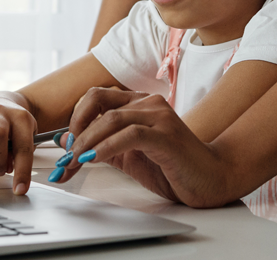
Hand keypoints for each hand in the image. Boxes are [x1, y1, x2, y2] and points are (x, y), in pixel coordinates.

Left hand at [53, 88, 232, 207]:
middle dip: (76, 129)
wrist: (210, 180)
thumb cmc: (172, 167)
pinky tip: (94, 160)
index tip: (67, 146)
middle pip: (97, 101)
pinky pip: (130, 135)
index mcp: (138, 104)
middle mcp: (148, 103)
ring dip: (87, 142)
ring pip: (111, 118)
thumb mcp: (127, 156)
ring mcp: (159, 117)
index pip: (95, 97)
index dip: (75, 119)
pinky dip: (106, 147)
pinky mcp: (167, 136)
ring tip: (76, 161)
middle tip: (66, 155)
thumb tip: (66, 140)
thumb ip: (99, 145)